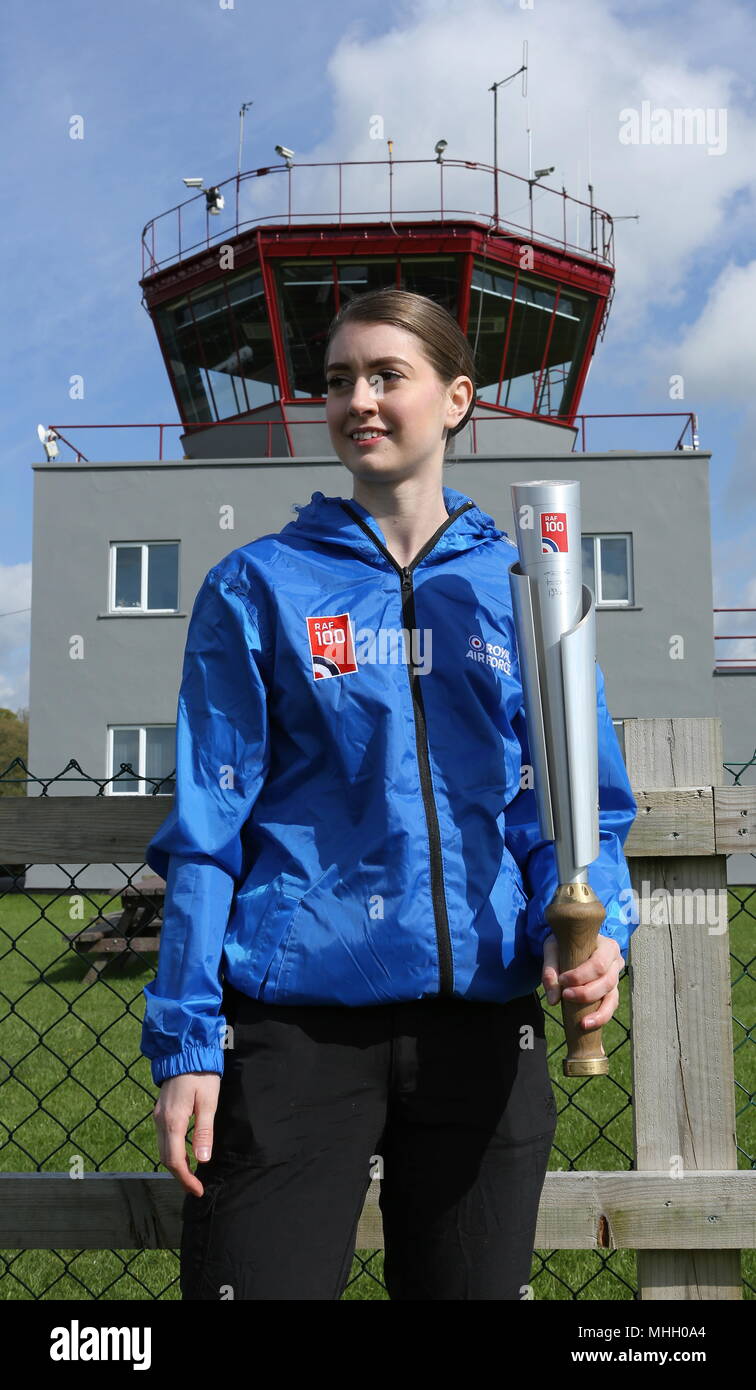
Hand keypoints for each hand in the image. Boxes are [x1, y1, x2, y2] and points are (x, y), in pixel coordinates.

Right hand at [153, 1072, 220, 1196]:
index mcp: (172, 1121)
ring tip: (192, 1175)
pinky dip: (172, 1152)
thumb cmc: (201, 1075)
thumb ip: (203, 1132)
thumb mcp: (208, 1102)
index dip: (186, 1179)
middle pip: (166, 1158)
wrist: (185, 1050)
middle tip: (196, 1187)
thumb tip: (202, 1161)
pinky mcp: (160, 1110)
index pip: (175, 1161)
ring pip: (162, 1149)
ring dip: (175, 1165)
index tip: (198, 1190)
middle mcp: (160, 1121)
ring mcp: (158, 1115)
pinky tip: (184, 1153)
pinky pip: (163, 1138)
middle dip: (180, 1176)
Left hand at [541, 933, 624, 1030]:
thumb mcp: (553, 950)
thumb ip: (550, 971)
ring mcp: (616, 979)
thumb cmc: (564, 945)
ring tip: (582, 1023)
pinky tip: (587, 1024)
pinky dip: (600, 1018)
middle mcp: (616, 963)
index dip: (581, 976)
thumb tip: (553, 1001)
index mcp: (607, 947)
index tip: (562, 980)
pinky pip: (610, 1007)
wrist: (571, 944)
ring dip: (599, 1013)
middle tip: (565, 996)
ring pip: (612, 998)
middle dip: (587, 993)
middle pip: (607, 982)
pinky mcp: (611, 992)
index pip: (599, 964)